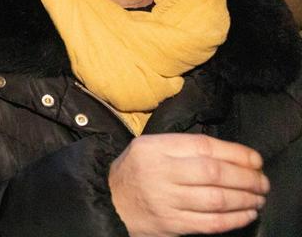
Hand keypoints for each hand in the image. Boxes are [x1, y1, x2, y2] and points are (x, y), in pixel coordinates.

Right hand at [109, 133, 268, 236]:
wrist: (108, 201)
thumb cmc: (134, 172)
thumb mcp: (149, 148)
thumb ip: (182, 148)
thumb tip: (231, 155)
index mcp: (154, 148)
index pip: (203, 146)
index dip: (236, 153)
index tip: (256, 160)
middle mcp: (159, 172)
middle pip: (213, 173)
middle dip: (246, 178)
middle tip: (262, 182)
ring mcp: (165, 200)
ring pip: (216, 199)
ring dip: (245, 199)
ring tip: (258, 198)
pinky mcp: (170, 224)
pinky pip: (210, 223)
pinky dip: (234, 219)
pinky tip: (246, 214)